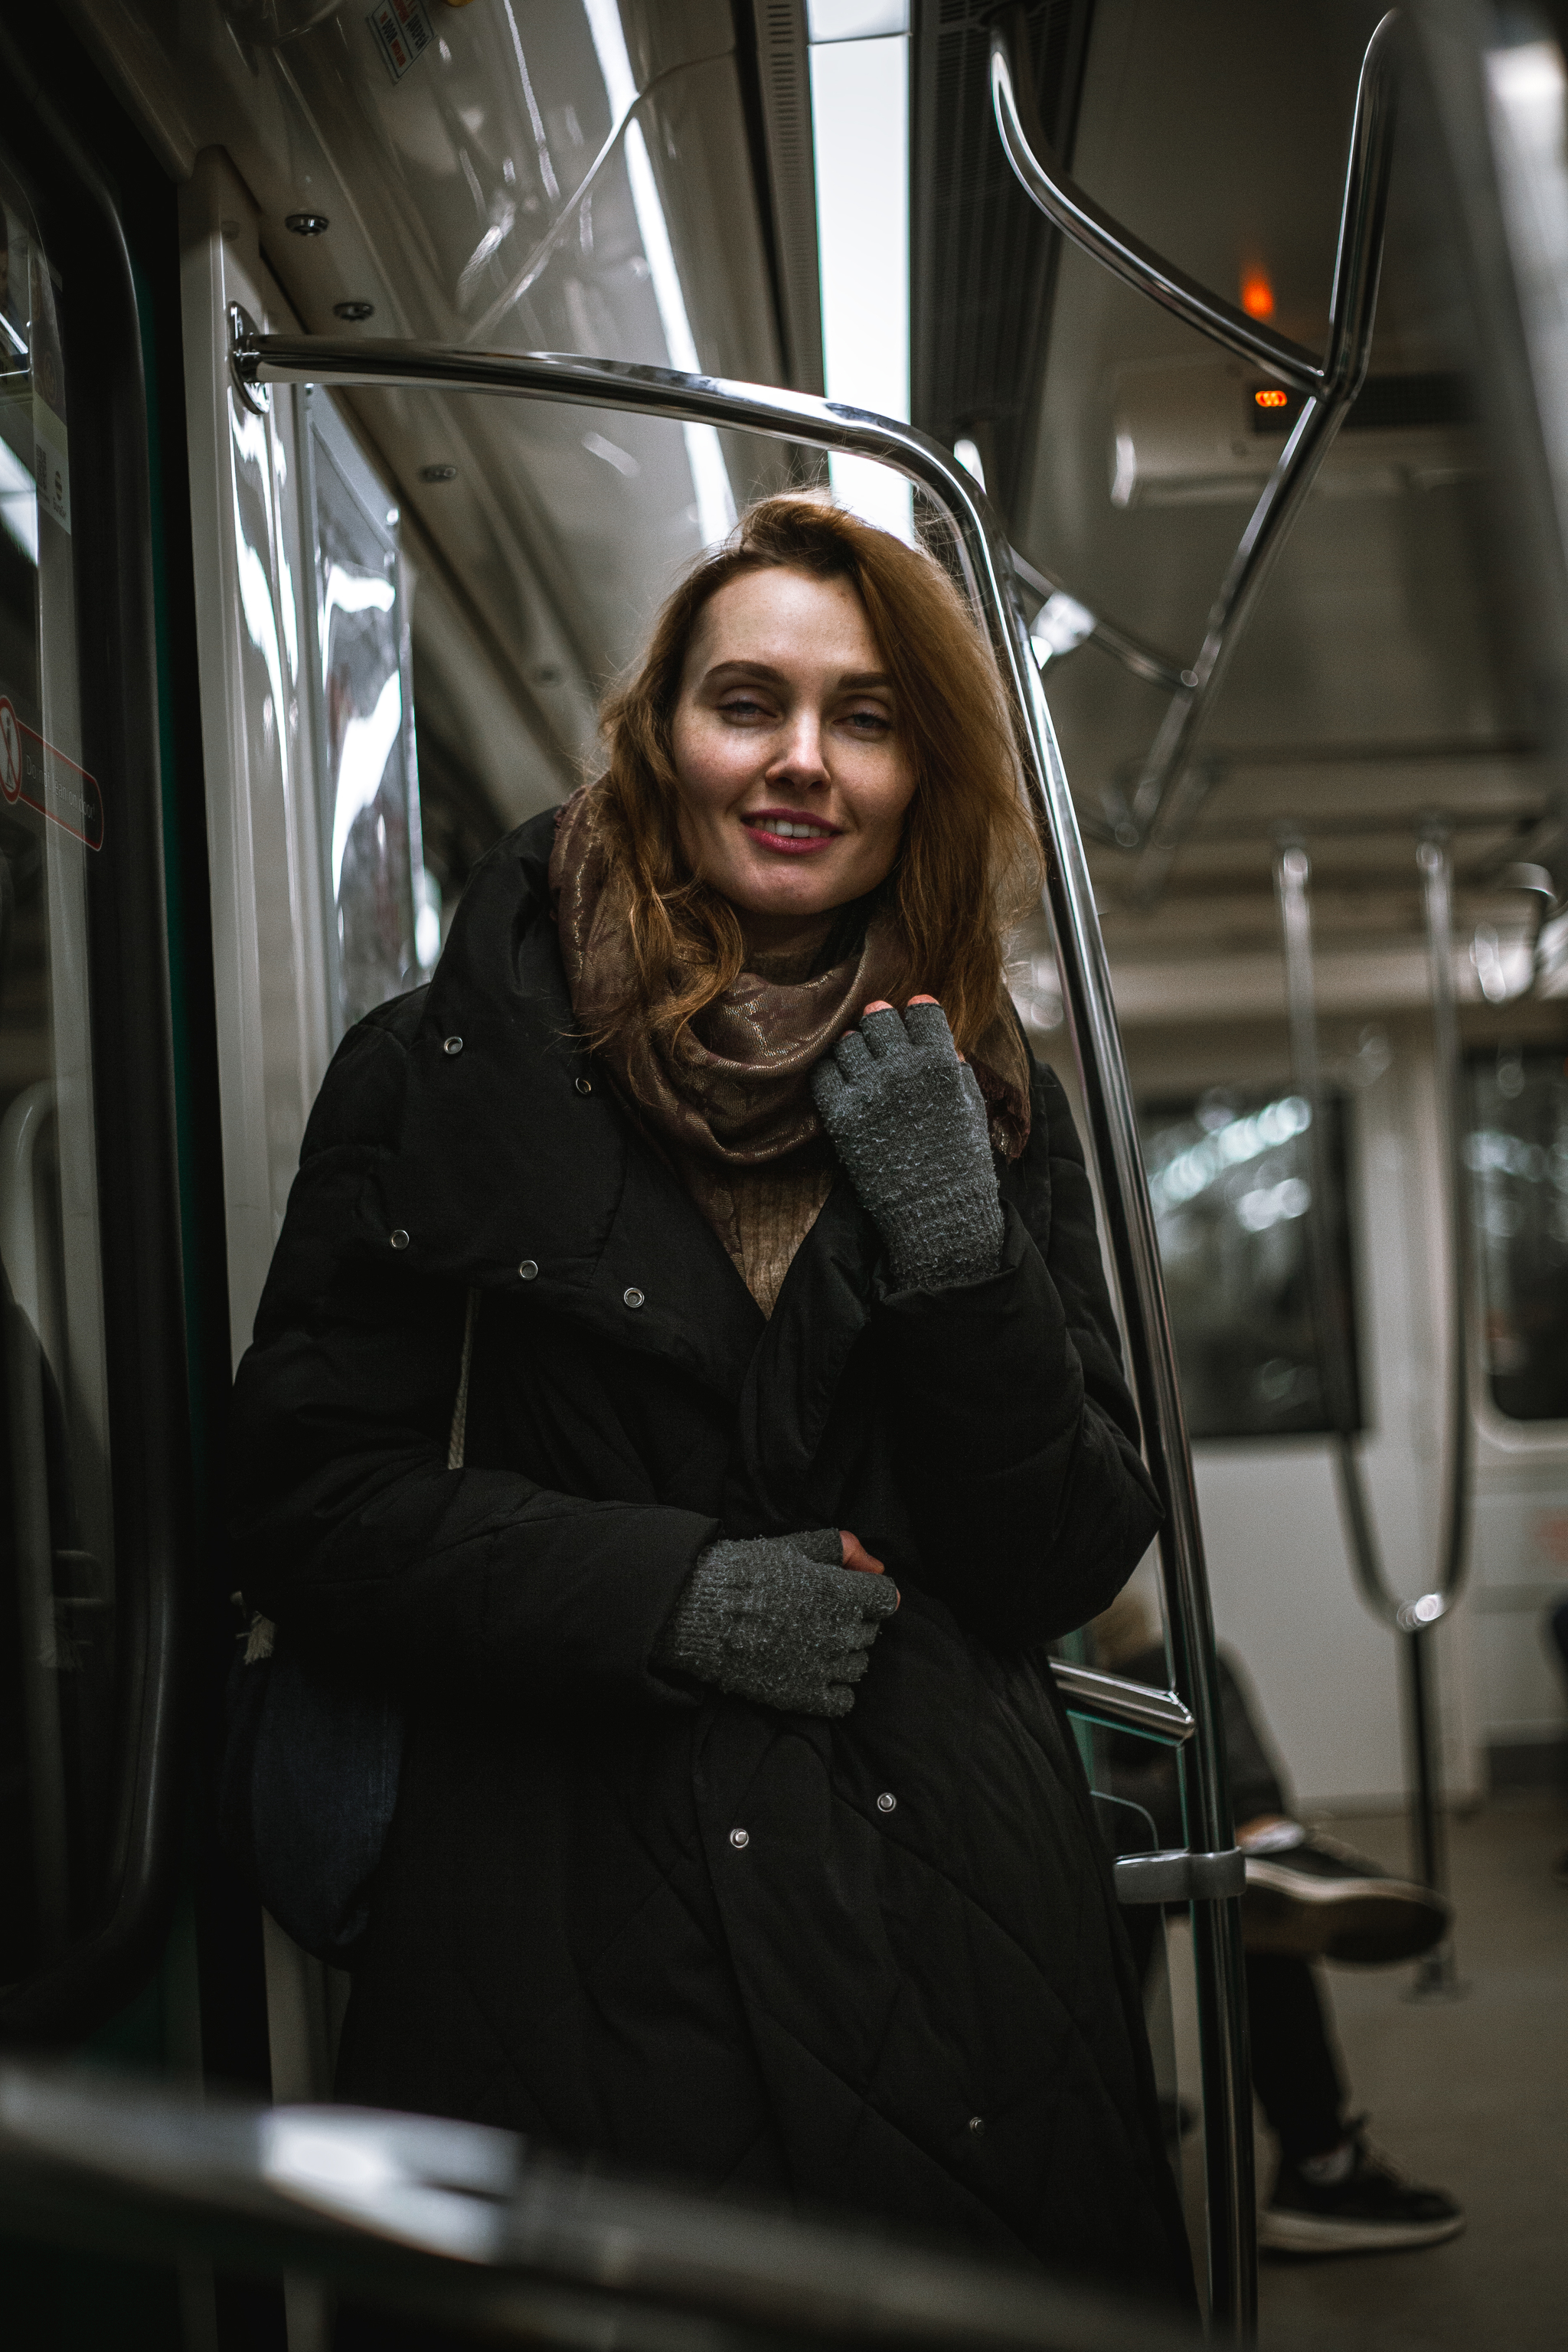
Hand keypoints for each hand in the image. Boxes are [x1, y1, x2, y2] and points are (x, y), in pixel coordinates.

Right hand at [652, 1529, 898, 1716]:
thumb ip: (842, 1549)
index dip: (870, 1593)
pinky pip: (843, 1700)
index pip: (887, 1598)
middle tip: (819, 1613)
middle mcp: (840, 1632)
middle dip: (853, 1620)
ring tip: (811, 1641)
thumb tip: (878, 1566)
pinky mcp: (803, 1695)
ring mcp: (823, 1667)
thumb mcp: (794, 1546)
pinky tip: (812, 1672)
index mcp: (841, 1593)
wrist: (699, 1613)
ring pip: (859, 1665)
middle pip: (871, 1631)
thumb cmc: (744, 1573)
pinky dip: (834, 1689)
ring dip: (844, 1653)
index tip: (852, 1593)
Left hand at [810, 996, 1002, 1290]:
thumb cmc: (961, 1163)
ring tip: (863, 1063)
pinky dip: (832, 1074)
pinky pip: (824, 1075)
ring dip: (855, 1048)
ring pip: (847, 1043)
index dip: (918, 1013)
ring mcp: (868, 1092)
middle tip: (881, 1034)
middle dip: (880, 1023)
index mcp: (940, 1066)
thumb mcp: (971, 1110)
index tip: (914, 1018)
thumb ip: (956, 1073)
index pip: (922, 1013)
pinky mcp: (841, 1116)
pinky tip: (845, 1084)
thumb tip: (945, 1046)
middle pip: (878, 1019)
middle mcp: (902, 1071)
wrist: (937, 1214)